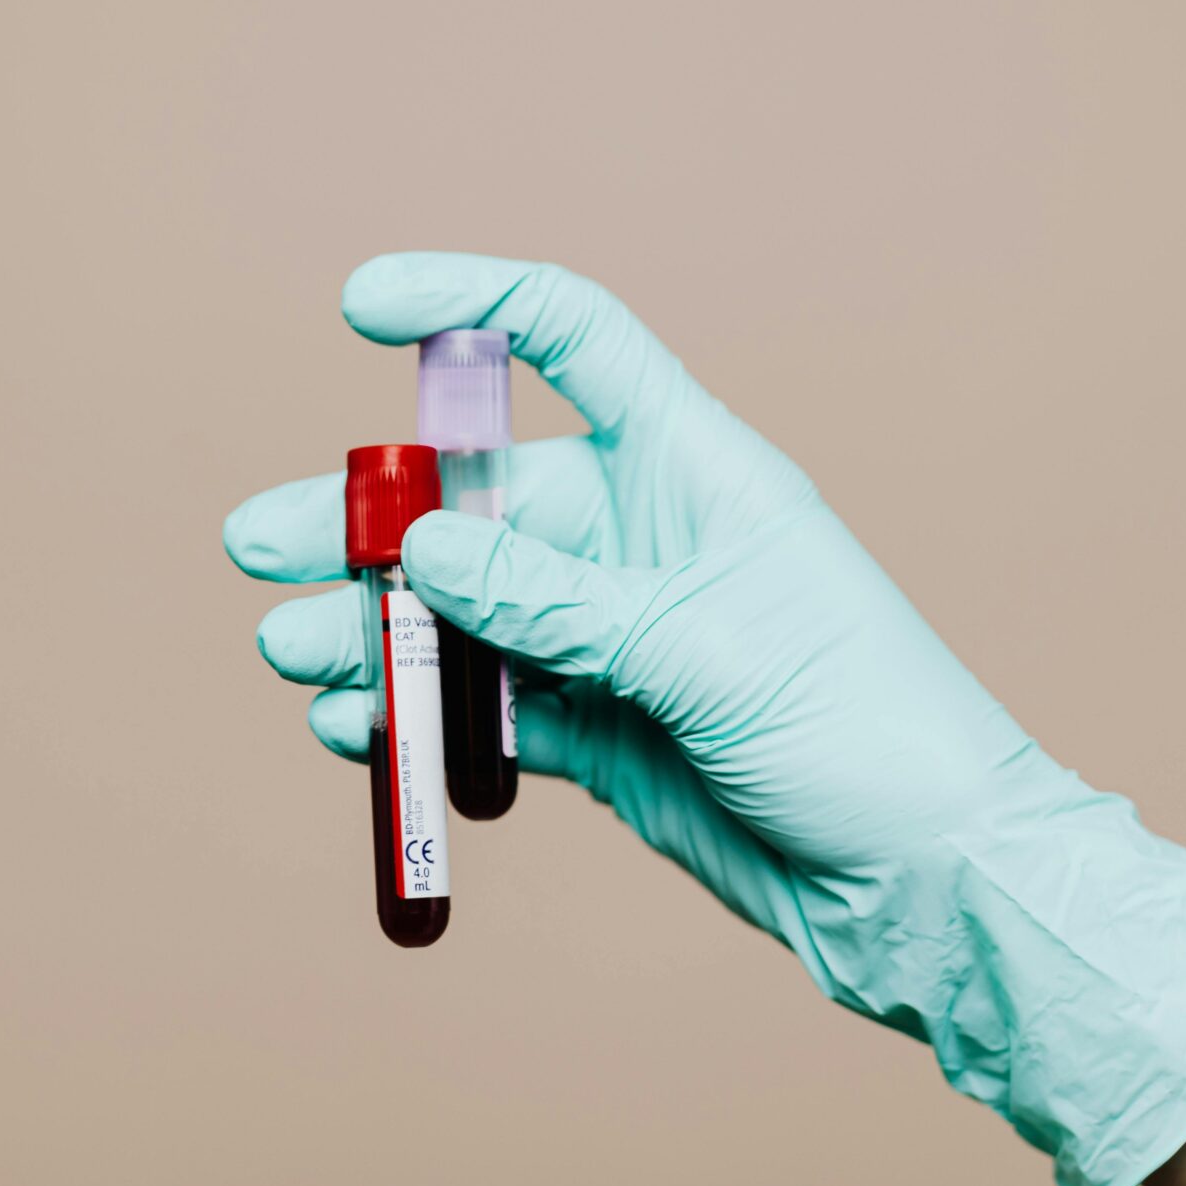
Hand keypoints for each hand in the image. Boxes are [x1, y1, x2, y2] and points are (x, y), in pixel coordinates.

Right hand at [224, 252, 1185, 1185]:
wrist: (926, 881)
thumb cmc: (867, 731)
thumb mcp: (704, 648)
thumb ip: (556, 600)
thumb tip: (423, 549)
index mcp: (691, 469)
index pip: (570, 340)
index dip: (469, 305)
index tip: (361, 306)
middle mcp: (641, 540)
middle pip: (476, 499)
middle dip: (368, 518)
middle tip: (259, 547)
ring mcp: (615, 638)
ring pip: (465, 611)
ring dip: (376, 628)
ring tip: (295, 656)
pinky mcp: (603, 732)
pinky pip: (487, 707)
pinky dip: (421, 719)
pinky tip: (359, 733)